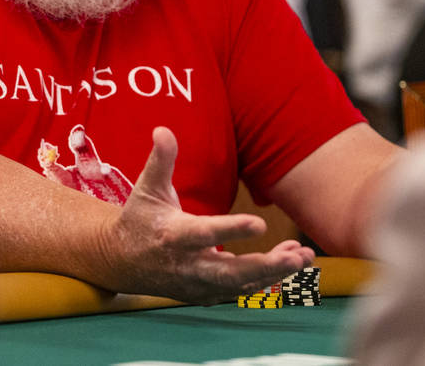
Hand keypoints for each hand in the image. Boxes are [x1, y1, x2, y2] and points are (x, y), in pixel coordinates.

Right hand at [97, 127, 314, 303]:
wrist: (120, 262)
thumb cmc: (139, 218)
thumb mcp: (147, 187)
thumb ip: (160, 160)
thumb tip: (163, 129)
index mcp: (174, 235)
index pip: (206, 233)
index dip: (232, 230)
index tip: (260, 224)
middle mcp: (188, 265)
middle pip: (230, 272)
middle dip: (266, 266)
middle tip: (297, 258)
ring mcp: (197, 284)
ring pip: (240, 284)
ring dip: (274, 273)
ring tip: (304, 257)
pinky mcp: (206, 294)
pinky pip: (240, 290)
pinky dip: (266, 279)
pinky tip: (290, 260)